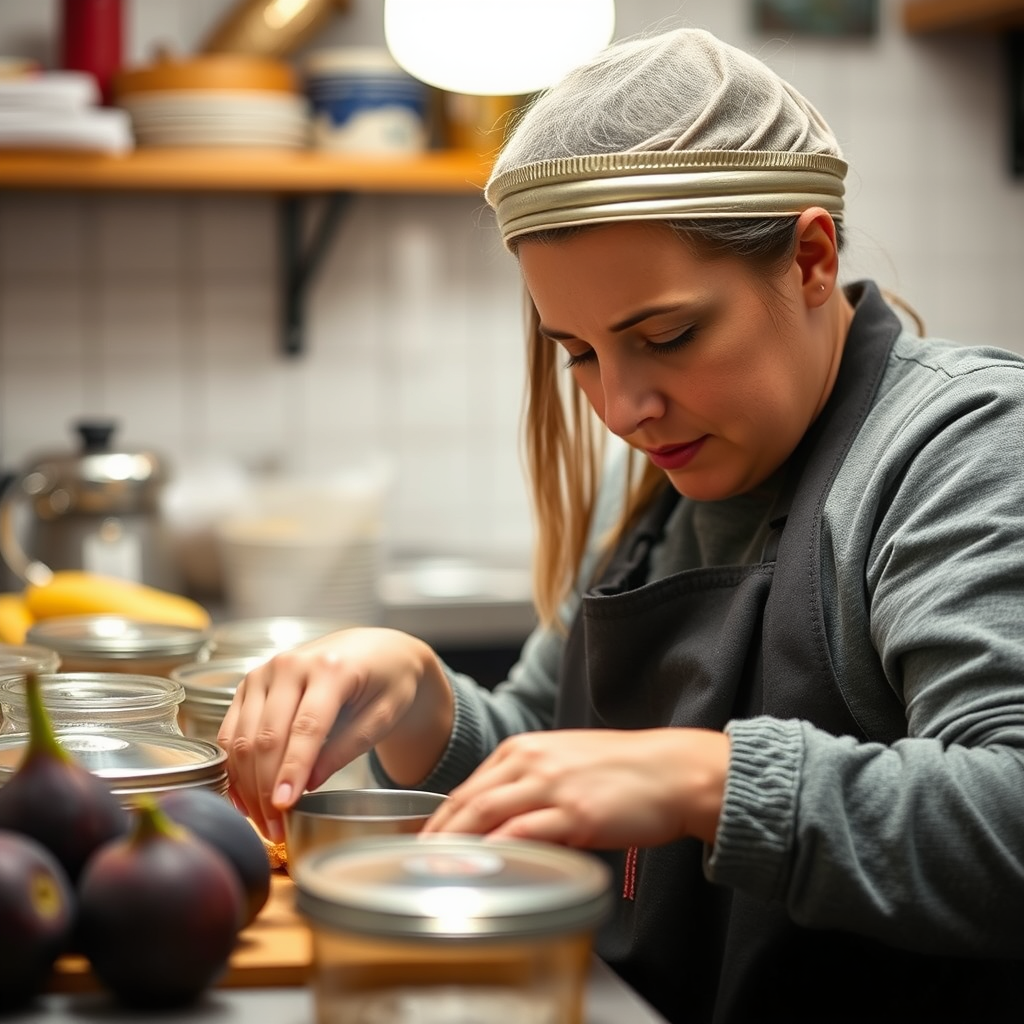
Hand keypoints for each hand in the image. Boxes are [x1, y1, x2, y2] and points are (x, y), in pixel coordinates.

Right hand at [217, 627, 451, 841]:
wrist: (375, 649)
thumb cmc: (387, 681)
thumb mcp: (384, 714)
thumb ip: (347, 747)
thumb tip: (308, 784)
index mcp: (331, 668)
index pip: (306, 727)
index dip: (293, 770)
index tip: (284, 808)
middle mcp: (291, 664)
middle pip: (267, 735)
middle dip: (267, 787)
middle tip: (275, 829)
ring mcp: (265, 671)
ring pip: (241, 736)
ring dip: (247, 784)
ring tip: (263, 820)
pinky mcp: (250, 682)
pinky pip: (231, 730)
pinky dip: (233, 766)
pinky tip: (245, 795)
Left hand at [421, 727, 728, 848]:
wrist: (673, 770)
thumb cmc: (624, 772)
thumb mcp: (566, 764)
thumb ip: (529, 785)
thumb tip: (499, 823)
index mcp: (525, 749)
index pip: (468, 787)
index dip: (439, 819)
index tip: (421, 845)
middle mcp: (532, 762)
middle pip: (467, 801)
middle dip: (436, 836)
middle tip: (413, 866)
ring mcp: (552, 786)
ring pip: (486, 814)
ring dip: (455, 845)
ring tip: (434, 873)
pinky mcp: (575, 813)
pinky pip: (524, 833)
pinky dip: (496, 851)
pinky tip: (481, 869)